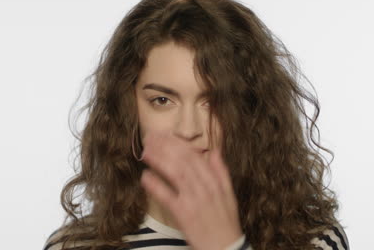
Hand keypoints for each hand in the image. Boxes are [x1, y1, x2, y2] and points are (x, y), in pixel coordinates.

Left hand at [139, 130, 243, 249]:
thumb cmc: (226, 221)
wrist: (225, 246)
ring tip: (145, 151)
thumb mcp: (229, 193)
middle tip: (150, 136)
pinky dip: (156, 186)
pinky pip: (167, 197)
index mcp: (214, 181)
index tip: (164, 134)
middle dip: (165, 146)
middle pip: (182, 161)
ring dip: (159, 160)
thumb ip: (221, 171)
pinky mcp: (184, 214)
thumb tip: (215, 151)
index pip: (194, 155)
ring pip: (175, 173)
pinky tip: (145, 177)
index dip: (178, 143)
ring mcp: (194, 200)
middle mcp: (204, 187)